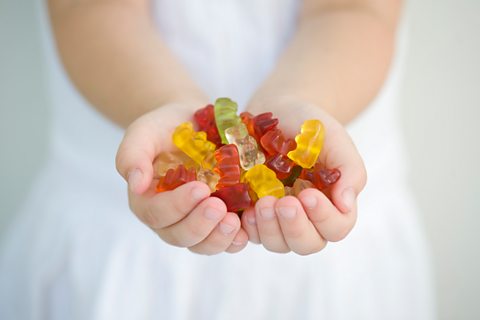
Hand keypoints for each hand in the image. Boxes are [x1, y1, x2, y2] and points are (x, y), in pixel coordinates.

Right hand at [116, 103, 247, 254]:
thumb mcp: (144, 133)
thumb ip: (133, 155)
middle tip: (219, 207)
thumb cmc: (165, 127)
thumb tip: (136, 185)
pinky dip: (234, 240)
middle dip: (200, 225)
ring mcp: (195, 221)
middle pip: (179, 235)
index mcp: (147, 200)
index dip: (177, 206)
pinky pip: (224, 240)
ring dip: (218, 239)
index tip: (200, 188)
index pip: (157, 214)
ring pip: (202, 244)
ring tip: (234, 222)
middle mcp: (169, 217)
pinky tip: (246, 230)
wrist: (193, 121)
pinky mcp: (218, 220)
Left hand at [240, 97, 366, 254]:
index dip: (324, 218)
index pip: (336, 227)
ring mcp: (279, 218)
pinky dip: (248, 227)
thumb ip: (348, 170)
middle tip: (283, 203)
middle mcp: (307, 217)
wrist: (279, 110)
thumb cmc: (311, 125)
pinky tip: (244, 210)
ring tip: (261, 202)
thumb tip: (347, 205)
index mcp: (332, 203)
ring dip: (269, 229)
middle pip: (307, 244)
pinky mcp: (254, 212)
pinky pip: (250, 234)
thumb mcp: (334, 140)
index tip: (308, 193)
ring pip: (278, 243)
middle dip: (295, 228)